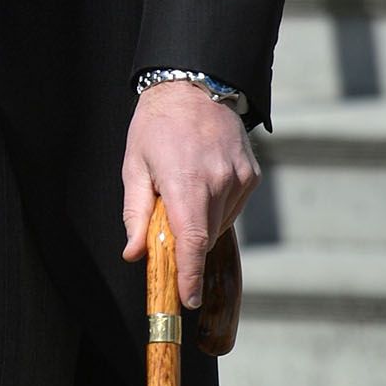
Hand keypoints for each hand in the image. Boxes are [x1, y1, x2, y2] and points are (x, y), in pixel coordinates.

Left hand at [122, 83, 257, 308]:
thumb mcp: (134, 167)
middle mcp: (219, 182)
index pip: (192, 242)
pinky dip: (215, 209)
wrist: (194, 85)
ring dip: (199, 224)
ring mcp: (240, 179)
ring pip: (219, 224)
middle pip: (204, 237)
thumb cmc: (156, 126)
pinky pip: (232, 208)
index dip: (190, 276)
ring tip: (182, 193)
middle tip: (165, 230)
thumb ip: (135, 214)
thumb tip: (135, 253)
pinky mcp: (251, 175)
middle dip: (185, 246)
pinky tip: (201, 186)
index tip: (188, 300)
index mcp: (186, 182)